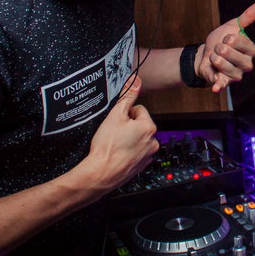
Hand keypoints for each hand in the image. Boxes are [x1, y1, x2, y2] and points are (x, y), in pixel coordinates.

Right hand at [82, 75, 158, 192]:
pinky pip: (135, 152)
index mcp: (149, 127)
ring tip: (115, 145)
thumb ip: (127, 96)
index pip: (138, 110)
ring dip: (128, 139)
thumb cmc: (107, 147)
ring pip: (137, 138)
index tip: (116, 123)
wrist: (101, 174)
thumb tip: (135, 81)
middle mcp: (153, 141)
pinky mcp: (141, 166)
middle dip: (127, 127)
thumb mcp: (115, 115)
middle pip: (139, 124)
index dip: (124, 114)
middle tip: (114, 134)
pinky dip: (128, 152)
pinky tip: (117, 154)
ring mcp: (148, 155)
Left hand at [196, 1, 254, 92]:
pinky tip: (215, 87)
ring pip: (224, 65)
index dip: (230, 39)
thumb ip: (247, 17)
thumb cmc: (222, 40)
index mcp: (251, 50)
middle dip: (220, 48)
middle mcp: (247, 64)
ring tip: (215, 58)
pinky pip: (222, 84)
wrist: (205, 54)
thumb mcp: (233, 26)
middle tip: (219, 49)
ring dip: (214, 58)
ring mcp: (236, 75)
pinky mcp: (225, 83)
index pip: (241, 42)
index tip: (227, 38)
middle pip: (232, 55)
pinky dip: (218, 85)